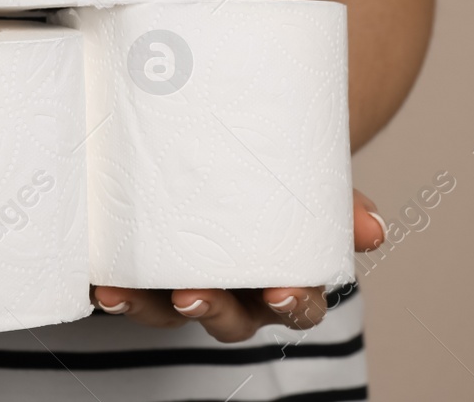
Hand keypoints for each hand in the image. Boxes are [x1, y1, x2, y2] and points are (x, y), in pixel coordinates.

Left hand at [90, 188, 386, 342]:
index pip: (299, 304)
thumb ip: (339, 200)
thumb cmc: (276, 175)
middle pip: (233, 320)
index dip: (293, 303)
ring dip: (147, 308)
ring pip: (170, 313)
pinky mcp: (147, 272)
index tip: (280, 291)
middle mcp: (239, 291)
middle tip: (193, 294)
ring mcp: (190, 283)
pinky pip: (129, 290)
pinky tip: (99, 279)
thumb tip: (375, 229)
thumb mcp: (310, 179)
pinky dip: (113, 290)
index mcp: (285, 274)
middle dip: (213, 311)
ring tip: (124, 293)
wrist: (235, 152)